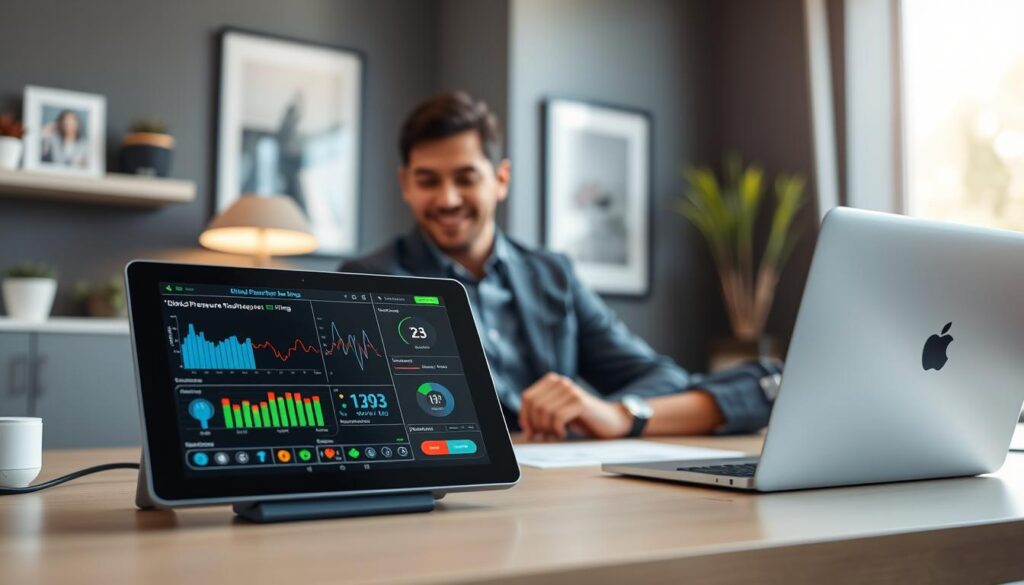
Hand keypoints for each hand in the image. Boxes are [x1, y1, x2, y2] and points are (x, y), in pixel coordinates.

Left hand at [518, 373, 633, 441]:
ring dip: (547, 429)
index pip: (527, 398)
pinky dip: (557, 429)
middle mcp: (560, 382)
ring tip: (555, 436)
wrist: (610, 421)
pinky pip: (557, 417)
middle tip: (543, 437)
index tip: (530, 432)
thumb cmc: (582, 419)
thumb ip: (541, 415)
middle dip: (536, 425)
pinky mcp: (579, 401)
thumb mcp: (558, 413)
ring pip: (544, 411)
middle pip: (534, 405)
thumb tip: (526, 430)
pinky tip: (563, 433)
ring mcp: (571, 390)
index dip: (525, 417)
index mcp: (552, 381)